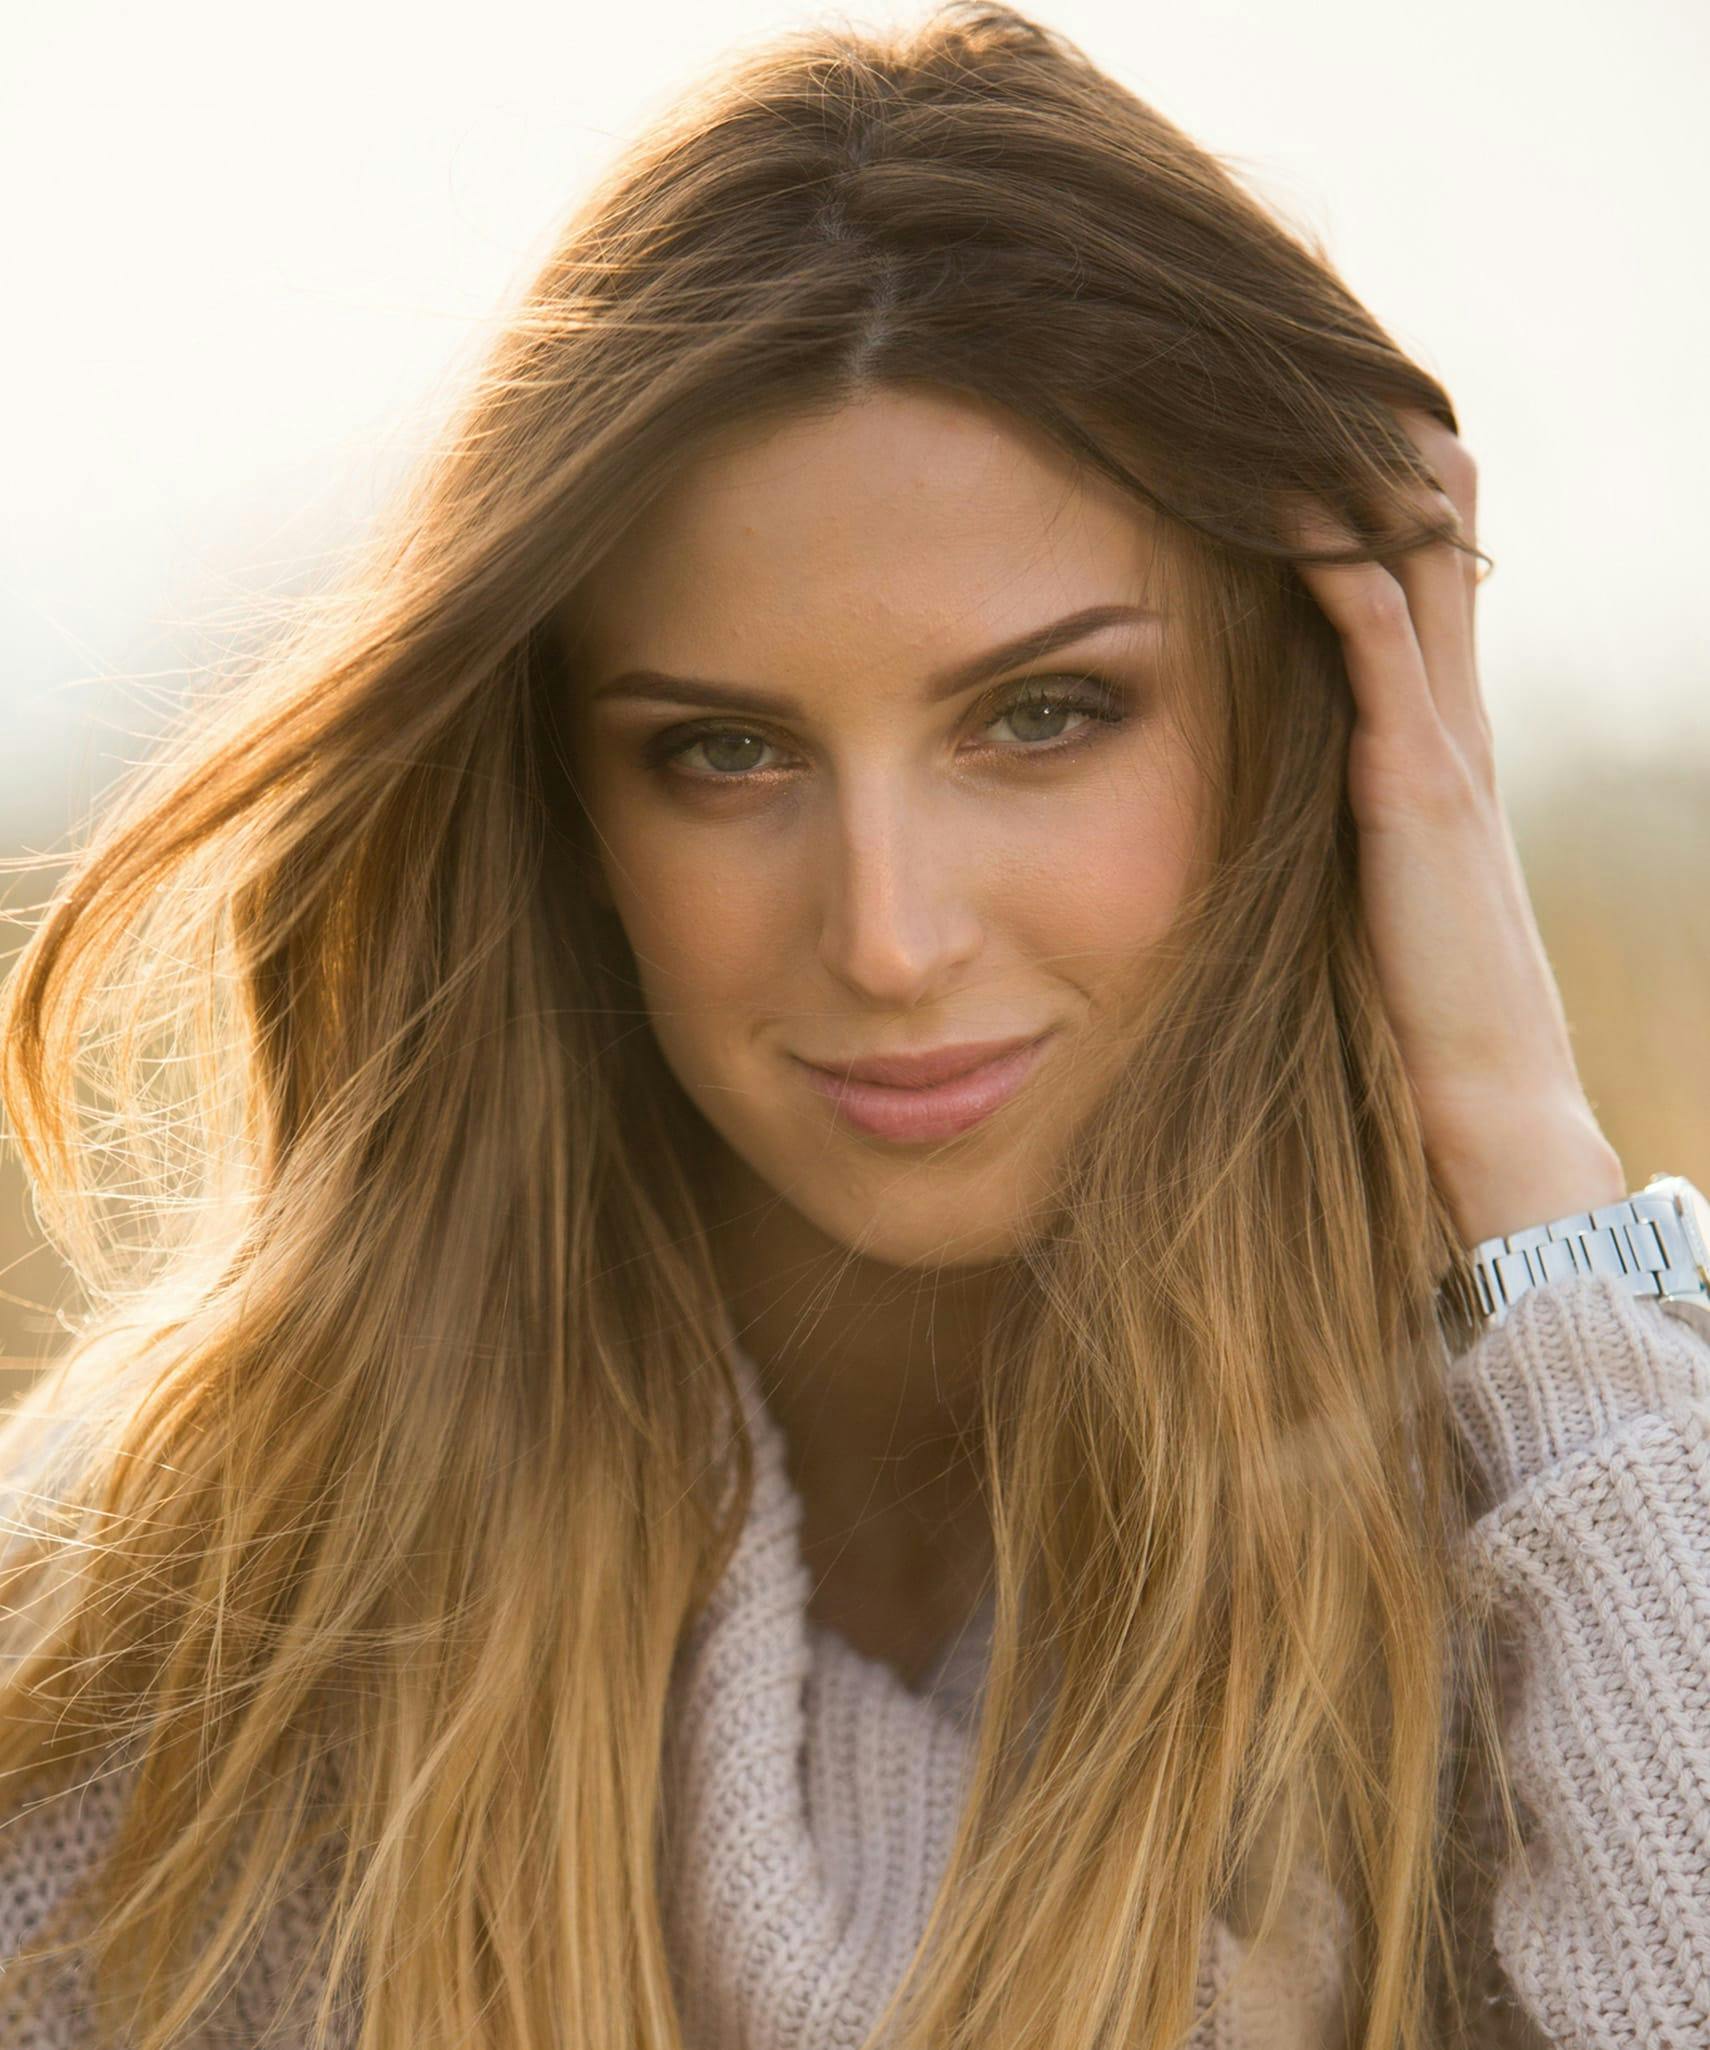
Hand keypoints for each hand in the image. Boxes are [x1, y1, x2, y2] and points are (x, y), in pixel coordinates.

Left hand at [1291, 410, 1625, 1247]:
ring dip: (1360, 473)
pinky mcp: (1419, 792)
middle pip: (1435, 533)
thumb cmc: (1412, 1009)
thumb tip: (1289, 787)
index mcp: (1437, 738)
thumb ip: (1348, 818)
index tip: (1307, 404)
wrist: (1483, 1100)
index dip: (1378, 482)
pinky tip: (1293, 508)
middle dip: (1378, 436)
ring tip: (1299, 376)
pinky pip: (1380, 650)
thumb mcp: (1371, 885)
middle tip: (1314, 338)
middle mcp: (1453, 719)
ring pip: (1419, 565)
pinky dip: (1342, 571)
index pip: (1420, 572)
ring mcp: (1445, 747)